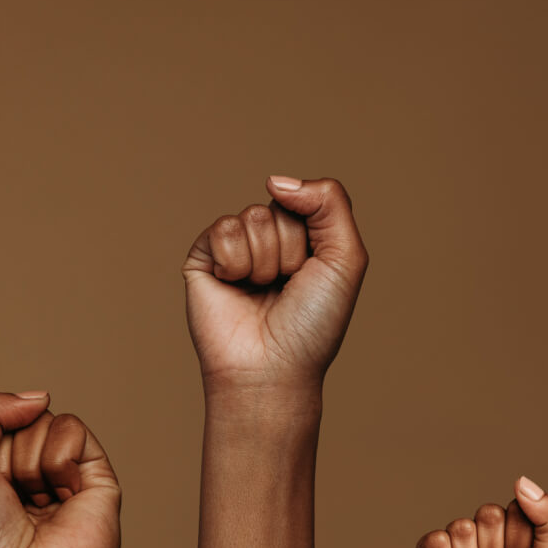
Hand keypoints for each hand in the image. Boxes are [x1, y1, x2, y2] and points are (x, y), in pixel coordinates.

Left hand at [0, 391, 121, 547]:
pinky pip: (69, 426)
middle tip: (6, 498)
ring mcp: (54, 464)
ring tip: (35, 502)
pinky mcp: (91, 468)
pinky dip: (58, 461)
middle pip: (3, 413)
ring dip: (27, 462)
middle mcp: (15, 464)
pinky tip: (62, 495)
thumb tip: (38, 397)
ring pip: (36, 418)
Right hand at [182, 176, 367, 394]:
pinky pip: (221, 230)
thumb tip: (274, 179)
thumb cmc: (312, 324)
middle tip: (283, 288)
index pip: (305, 201)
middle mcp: (267, 241)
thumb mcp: (346, 257)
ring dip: (263, 261)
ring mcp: (233, 250)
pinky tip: (234, 287)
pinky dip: (234, 262)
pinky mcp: (202, 260)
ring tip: (260, 291)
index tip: (311, 276)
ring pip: (251, 217)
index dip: (313, 239)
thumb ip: (329, 201)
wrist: (272, 367)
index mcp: (302, 239)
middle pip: (277, 208)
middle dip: (287, 251)